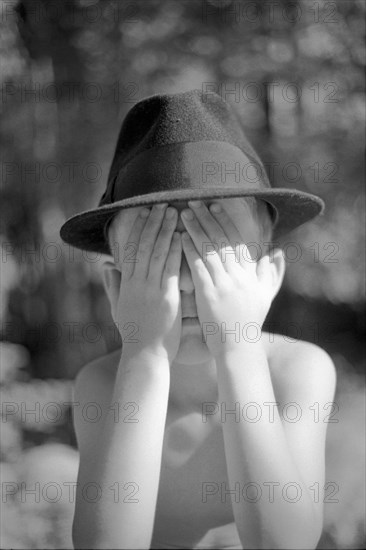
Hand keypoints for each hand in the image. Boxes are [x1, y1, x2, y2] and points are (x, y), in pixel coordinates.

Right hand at [109, 203, 181, 362]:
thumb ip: (112, 285)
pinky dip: (174, 252)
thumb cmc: (134, 333)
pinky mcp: (166, 298)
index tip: (144, 211)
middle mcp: (137, 283)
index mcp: (128, 284)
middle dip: (153, 223)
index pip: (131, 249)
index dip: (138, 229)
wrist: (145, 355)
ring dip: (165, 230)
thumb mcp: (118, 307)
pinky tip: (181, 236)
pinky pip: (170, 270)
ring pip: (156, 253)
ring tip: (173, 212)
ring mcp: (151, 290)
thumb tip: (105, 265)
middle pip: (144, 246)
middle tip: (162, 203)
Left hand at [180, 200, 272, 356]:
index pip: (236, 240)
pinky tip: (180, 237)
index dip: (225, 221)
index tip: (216, 205)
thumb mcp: (266, 296)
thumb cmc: (250, 322)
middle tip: (195, 201)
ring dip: (196, 228)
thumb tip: (276, 253)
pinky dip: (189, 250)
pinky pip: (198, 267)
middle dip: (208, 218)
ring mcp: (223, 283)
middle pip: (221, 239)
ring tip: (184, 213)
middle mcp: (238, 275)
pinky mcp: (209, 293)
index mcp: (250, 273)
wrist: (239, 347)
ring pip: (209, 249)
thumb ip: (272, 273)